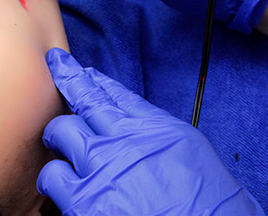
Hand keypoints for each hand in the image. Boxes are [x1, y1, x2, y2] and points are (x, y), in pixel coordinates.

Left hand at [37, 48, 264, 215]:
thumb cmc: (215, 212)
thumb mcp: (197, 161)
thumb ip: (164, 142)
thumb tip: (144, 137)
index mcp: (162, 132)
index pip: (121, 96)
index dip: (99, 80)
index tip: (85, 69)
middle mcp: (129, 142)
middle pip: (87, 98)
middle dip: (69, 78)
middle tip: (57, 66)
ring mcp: (103, 168)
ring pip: (63, 130)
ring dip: (57, 133)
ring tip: (55, 140)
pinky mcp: (84, 200)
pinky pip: (53, 175)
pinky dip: (52, 177)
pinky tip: (56, 182)